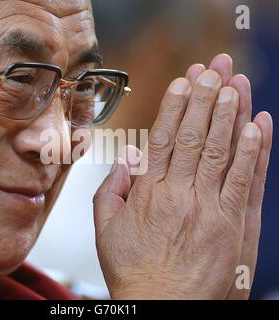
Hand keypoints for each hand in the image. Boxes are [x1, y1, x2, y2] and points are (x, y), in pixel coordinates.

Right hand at [93, 54, 272, 298]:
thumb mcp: (106, 230)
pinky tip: (257, 124)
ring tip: (236, 83)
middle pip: (197, 136)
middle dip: (206, 97)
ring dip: (230, 114)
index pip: (165, 137)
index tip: (184, 80)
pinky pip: (246, 181)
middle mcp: (181, 194)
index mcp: (149, 193)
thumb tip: (127, 161)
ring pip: (223, 151)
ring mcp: (211, 209)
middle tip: (214, 68)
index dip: (176, 105)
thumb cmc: (134, 271)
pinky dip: (254, 150)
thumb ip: (112, 190)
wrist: (165, 309)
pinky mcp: (235, 225)